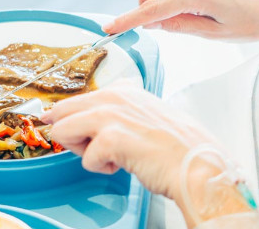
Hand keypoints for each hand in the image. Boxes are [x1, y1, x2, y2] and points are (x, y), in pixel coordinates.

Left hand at [40, 86, 219, 198]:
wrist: (197, 165)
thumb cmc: (179, 147)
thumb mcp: (151, 112)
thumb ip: (127, 105)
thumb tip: (108, 103)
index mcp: (124, 90)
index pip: (77, 99)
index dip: (73, 120)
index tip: (80, 133)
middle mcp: (114, 96)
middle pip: (61, 111)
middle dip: (72, 134)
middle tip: (97, 148)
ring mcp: (110, 115)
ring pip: (62, 131)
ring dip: (83, 151)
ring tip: (110, 156)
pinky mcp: (110, 138)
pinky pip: (85, 159)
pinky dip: (101, 168)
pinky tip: (123, 165)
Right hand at [102, 0, 258, 40]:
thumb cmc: (254, 25)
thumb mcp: (214, 35)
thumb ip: (178, 26)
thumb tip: (152, 22)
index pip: (152, 8)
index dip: (129, 19)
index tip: (110, 27)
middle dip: (146, 1)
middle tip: (161, 22)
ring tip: (195, 16)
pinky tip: (208, 4)